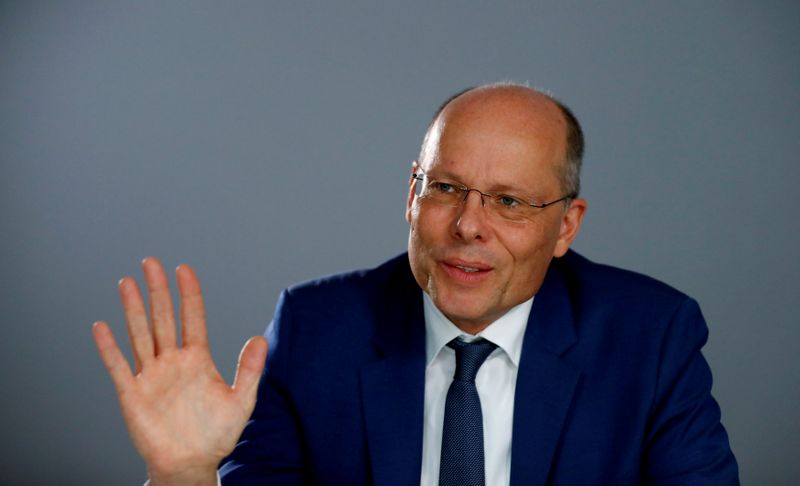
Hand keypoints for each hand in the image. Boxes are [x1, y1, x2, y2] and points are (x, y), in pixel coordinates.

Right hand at [92, 258, 266, 484]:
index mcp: (197, 358)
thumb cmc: (216, 434)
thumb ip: (250, 370)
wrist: (191, 463)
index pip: (192, 317)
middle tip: (151, 262)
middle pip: (162, 318)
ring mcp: (151, 375)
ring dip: (133, 309)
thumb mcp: (240, 401)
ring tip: (127, 283)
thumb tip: (261, 339)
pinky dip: (109, 348)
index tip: (184, 269)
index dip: (189, 293)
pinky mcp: (132, 393)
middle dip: (157, 290)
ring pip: (140, 334)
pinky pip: (118, 366)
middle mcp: (172, 361)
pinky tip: (102, 327)